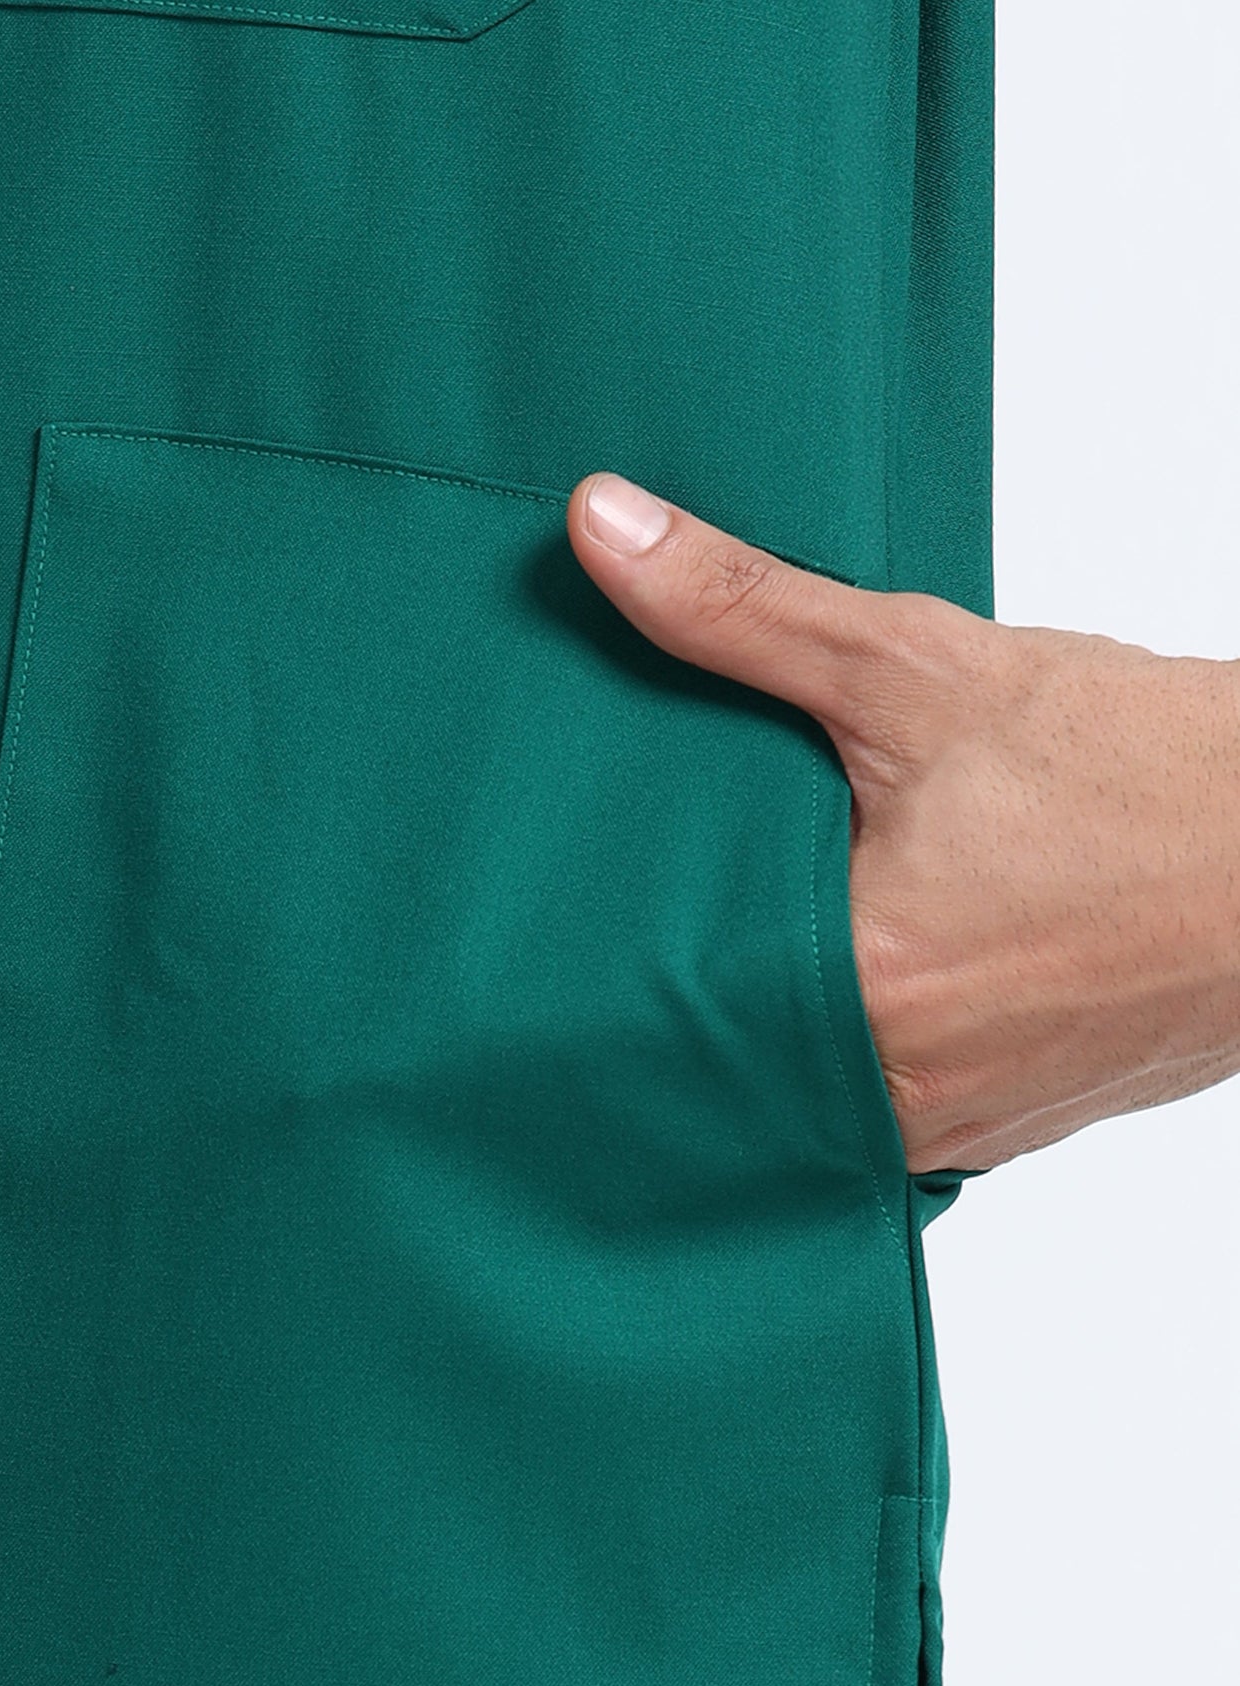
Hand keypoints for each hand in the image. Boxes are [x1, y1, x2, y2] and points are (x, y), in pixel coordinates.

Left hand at [567, 474, 1239, 1172]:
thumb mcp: (924, 668)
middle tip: (649, 907)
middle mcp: (899, 1089)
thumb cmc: (1154, 776)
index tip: (556, 908)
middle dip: (685, 983)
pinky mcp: (1004, 1132)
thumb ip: (746, 609)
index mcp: (862, 992)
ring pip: (802, 1093)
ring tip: (754, 936)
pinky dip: (856, 1051)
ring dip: (773, 1024)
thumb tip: (600, 528)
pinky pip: (882, 1109)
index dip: (598, 952)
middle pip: (724, 1054)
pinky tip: (850, 979)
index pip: (657, 1005)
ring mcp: (955, 1126)